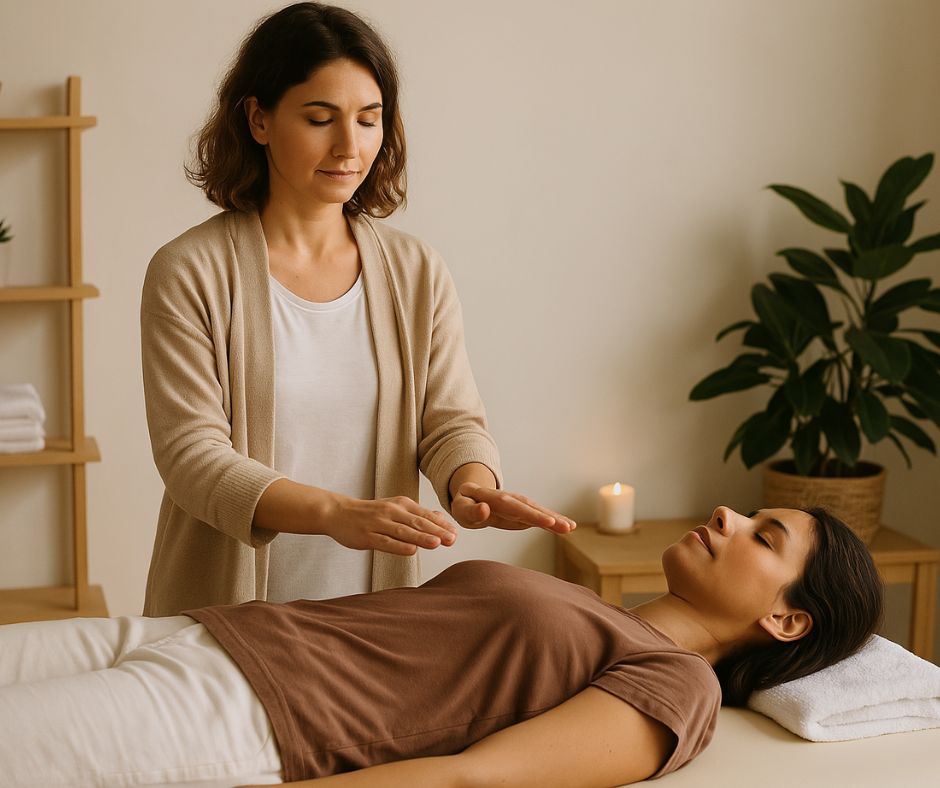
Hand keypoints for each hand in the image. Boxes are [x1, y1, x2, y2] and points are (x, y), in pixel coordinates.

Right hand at [322, 494, 457, 555]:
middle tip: (452, 539)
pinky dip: (399, 546)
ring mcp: (379, 524)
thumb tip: (440, 518)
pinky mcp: (367, 536)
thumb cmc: (370, 513)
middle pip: (418, 522)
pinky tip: (411, 550)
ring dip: (421, 537)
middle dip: (436, 531)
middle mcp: (391, 512)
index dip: (441, 524)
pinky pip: (385, 542)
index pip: (425, 514)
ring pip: (404, 531)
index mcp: (401, 505)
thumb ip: (416, 515)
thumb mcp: (395, 508)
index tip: (456, 533)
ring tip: (437, 543)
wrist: (339, 513)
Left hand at [451, 483, 576, 533]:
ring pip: (536, 510)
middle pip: (528, 507)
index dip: (530, 513)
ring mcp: (517, 505)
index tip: (547, 522)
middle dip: (546, 517)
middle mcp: (509, 499)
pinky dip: (553, 521)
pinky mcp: (522, 513)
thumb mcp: (461, 509)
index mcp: (491, 497)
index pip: (511, 505)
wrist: (471, 498)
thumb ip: (471, 511)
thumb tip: (485, 510)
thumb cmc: (464, 506)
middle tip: (565, 526)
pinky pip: (538, 517)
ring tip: (570, 528)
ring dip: (554, 518)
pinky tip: (568, 527)